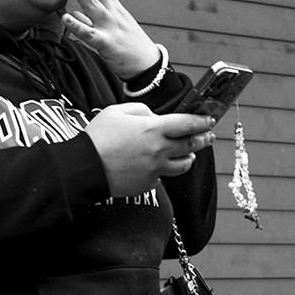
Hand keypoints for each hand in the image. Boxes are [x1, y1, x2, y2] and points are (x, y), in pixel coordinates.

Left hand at [61, 0, 157, 76]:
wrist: (148, 67)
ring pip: (91, 2)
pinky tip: (66, 17)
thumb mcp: (112, 28)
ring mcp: (109, 26)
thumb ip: (91, 18)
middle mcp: (111, 11)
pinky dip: (77, 25)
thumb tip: (74, 12)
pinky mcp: (106, 43)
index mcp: (112, 7)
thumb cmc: (129, 46)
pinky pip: (89, 33)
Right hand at [86, 104, 214, 196]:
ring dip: (189, 157)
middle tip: (209, 136)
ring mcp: (155, 169)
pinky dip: (164, 169)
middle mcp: (159, 150)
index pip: (187, 124)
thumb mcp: (118, 111)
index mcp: (153, 129)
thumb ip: (142, 110)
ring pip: (183, 164)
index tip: (209, 120)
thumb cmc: (98, 137)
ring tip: (189, 153)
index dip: (201, 121)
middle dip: (203, 139)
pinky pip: (162, 175)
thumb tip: (155, 117)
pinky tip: (158, 164)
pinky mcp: (148, 184)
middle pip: (191, 145)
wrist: (85, 168)